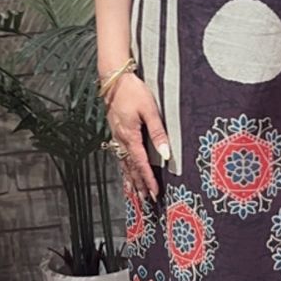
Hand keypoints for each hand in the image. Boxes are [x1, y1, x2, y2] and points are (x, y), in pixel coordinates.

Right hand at [104, 72, 169, 200]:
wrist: (114, 79)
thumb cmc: (133, 92)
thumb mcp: (150, 110)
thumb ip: (158, 133)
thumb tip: (166, 153)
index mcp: (130, 136)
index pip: (141, 164)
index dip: (148, 180)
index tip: (155, 193)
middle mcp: (121, 140)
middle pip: (131, 168)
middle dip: (139, 185)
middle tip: (146, 200)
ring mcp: (116, 136)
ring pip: (124, 163)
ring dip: (130, 180)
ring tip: (135, 194)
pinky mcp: (116, 132)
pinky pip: (119, 155)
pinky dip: (123, 168)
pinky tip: (125, 172)